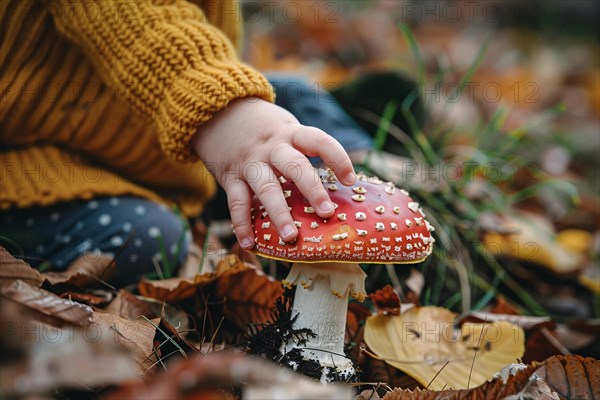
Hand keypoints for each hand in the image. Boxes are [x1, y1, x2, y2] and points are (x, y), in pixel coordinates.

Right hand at [192, 98, 355, 248]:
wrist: (218, 111)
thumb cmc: (264, 128)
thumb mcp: (286, 128)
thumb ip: (304, 150)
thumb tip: (337, 185)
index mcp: (291, 134)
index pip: (319, 141)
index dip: (337, 158)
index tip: (350, 180)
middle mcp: (271, 147)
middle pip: (294, 166)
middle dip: (312, 190)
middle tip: (327, 212)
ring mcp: (250, 162)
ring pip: (266, 188)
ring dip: (279, 213)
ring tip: (291, 237)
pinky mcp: (230, 176)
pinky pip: (236, 202)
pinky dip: (242, 224)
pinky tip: (249, 243)